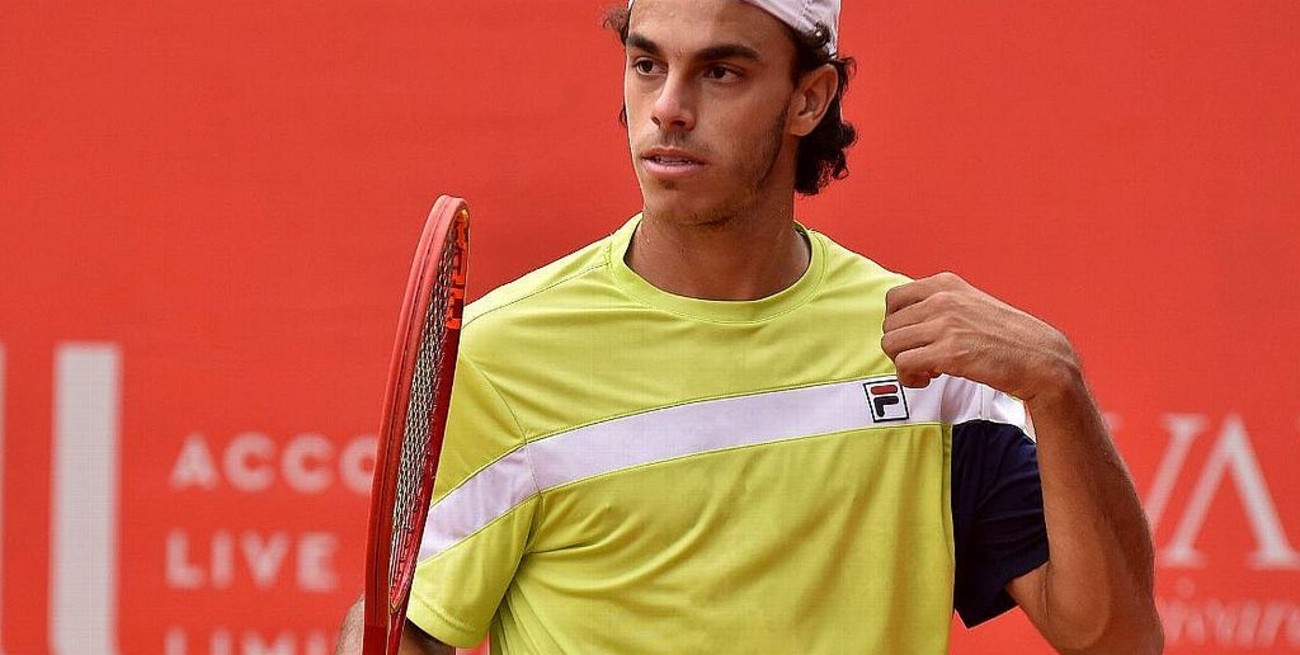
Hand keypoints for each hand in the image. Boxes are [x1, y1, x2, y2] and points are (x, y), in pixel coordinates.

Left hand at [880, 272, 1080, 401]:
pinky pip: (904, 364)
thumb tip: (903, 322)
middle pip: (890, 326)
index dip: (898, 324)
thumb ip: (939, 305)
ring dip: (903, 363)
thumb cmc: (1006, 336)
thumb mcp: (970, 304)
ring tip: (926, 371)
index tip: (914, 338)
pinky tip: (929, 379)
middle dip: (901, 347)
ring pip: (891, 345)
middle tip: (923, 359)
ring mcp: (945, 324)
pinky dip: (909, 377)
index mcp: (946, 284)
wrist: (1040, 357)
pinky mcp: (949, 352)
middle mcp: (942, 299)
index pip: (894, 299)